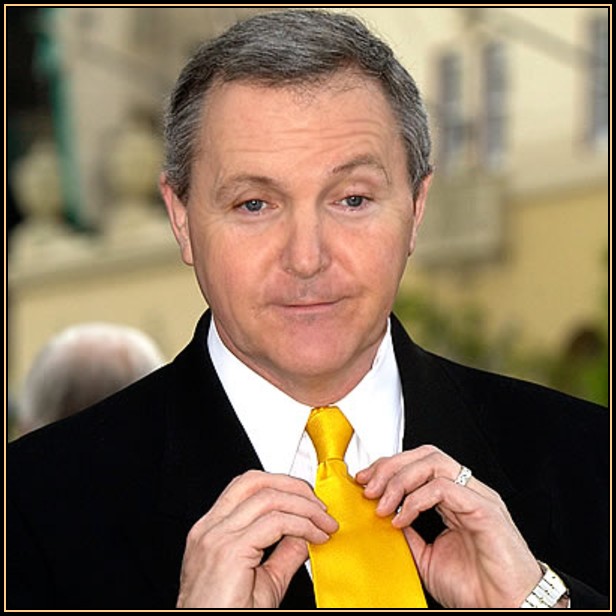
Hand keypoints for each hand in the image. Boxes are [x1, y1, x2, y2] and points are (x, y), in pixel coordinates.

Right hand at [176, 470, 337, 607]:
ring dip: (305, 506)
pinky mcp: (230, 552)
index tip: (309, 503)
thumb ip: (284, 552)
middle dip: (294, 487)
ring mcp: (216, 537)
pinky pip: (276, 523)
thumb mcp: (264, 580)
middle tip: (320, 506)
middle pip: (256, 481)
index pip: (247, 486)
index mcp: (211, 530)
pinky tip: (316, 536)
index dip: (282, 487)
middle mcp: (210, 528)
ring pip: (269, 497)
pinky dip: (303, 524)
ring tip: (324, 522)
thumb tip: (305, 533)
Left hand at [356, 445, 541, 607]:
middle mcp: (467, 492)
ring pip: (434, 463)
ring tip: (382, 503)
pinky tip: (402, 518)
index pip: (420, 463)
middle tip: (368, 487)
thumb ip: (408, 533)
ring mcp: (478, 498)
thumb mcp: (427, 556)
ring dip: (400, 479)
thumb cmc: (476, 587)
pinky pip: (445, 488)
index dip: (389, 467)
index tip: (364, 481)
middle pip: (425, 455)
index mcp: (455, 499)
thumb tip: (381, 514)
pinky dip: (416, 499)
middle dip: (390, 466)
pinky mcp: (485, 510)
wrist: (507, 609)